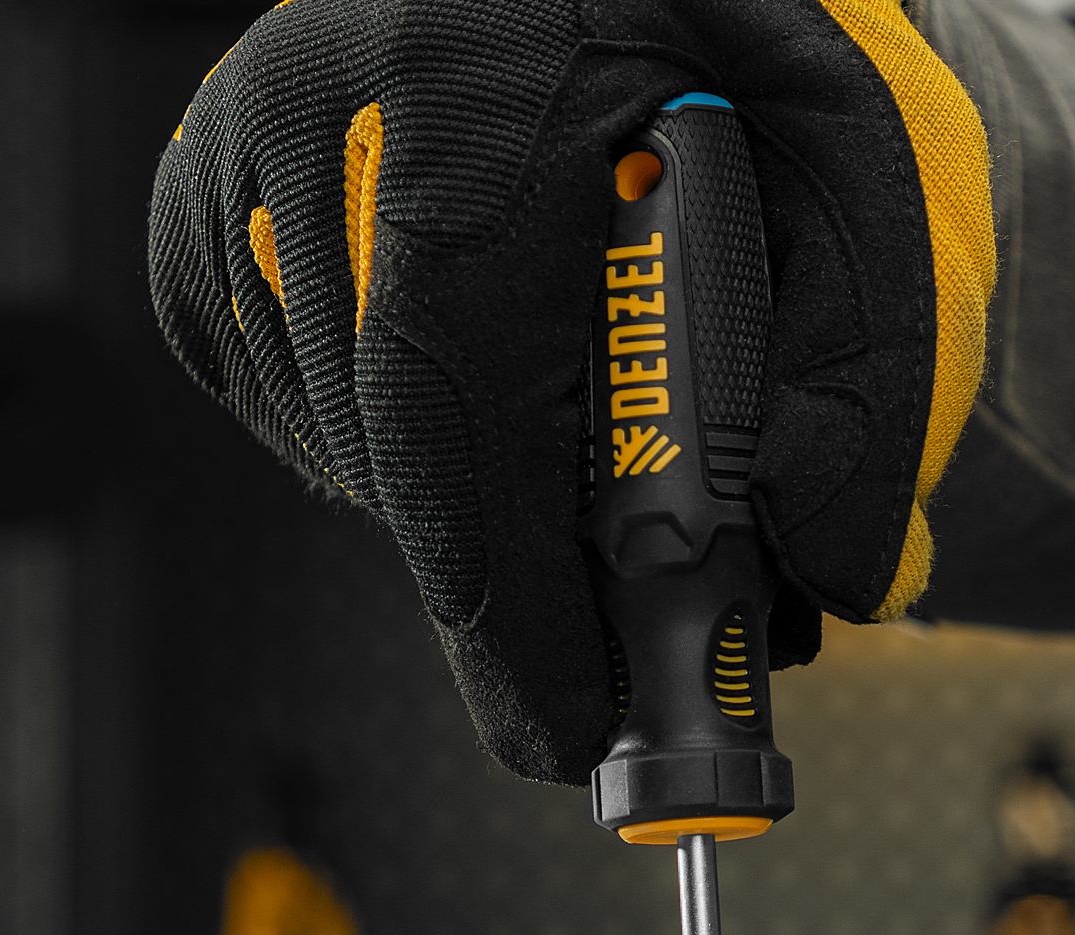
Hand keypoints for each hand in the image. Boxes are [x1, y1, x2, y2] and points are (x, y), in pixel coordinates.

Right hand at [150, 0, 993, 783]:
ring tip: (562, 481)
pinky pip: (284, 404)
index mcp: (488, 67)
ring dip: (459, 517)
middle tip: (587, 680)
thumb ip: (864, 387)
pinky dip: (388, 455)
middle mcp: (332, 90)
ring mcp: (248, 144)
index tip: (572, 728)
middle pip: (388, 443)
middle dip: (503, 596)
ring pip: (338, 440)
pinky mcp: (210, 203)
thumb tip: (847, 586)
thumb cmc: (755, 79)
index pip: (455, 395)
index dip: (511, 604)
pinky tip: (475, 397)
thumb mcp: (864, 200)